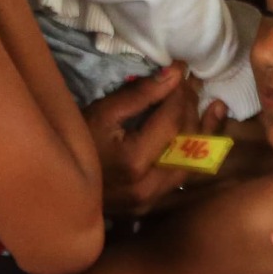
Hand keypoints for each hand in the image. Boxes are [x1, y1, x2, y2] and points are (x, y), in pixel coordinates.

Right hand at [84, 64, 221, 215]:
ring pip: (192, 161)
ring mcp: (152, 199)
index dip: (181, 93)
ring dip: (204, 131)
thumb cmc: (76, 146)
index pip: (173, 121)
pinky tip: (206, 132)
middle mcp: (149, 186)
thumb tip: (175, 73)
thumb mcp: (102, 114)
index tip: (183, 70)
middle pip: (186, 141)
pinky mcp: (152, 204)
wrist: (58, 188)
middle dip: (192, 108)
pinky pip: (182, 175)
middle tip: (193, 83)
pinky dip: (196, 152)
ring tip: (214, 106)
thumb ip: (140, 95)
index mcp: (134, 162)